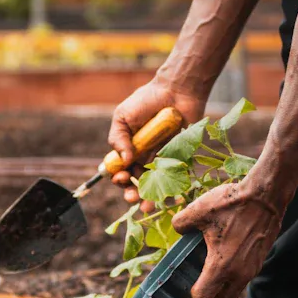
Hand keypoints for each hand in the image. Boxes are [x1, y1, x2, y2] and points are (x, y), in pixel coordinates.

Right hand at [108, 79, 205, 211]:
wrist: (176, 90)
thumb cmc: (146, 100)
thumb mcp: (123, 117)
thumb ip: (118, 138)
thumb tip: (123, 161)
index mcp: (129, 149)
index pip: (120, 171)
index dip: (118, 178)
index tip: (120, 177)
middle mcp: (144, 157)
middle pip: (136, 182)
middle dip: (132, 193)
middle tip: (132, 197)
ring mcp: (162, 160)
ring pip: (154, 185)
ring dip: (149, 198)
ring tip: (147, 207)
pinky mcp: (179, 159)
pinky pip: (174, 178)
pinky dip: (170, 190)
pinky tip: (167, 198)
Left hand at [172, 181, 282, 297]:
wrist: (267, 197)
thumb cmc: (233, 203)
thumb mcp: (200, 210)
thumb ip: (181, 223)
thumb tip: (177, 229)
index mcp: (221, 265)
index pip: (202, 296)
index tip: (183, 297)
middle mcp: (237, 274)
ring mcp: (249, 271)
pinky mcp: (256, 265)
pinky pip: (240, 287)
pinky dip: (230, 297)